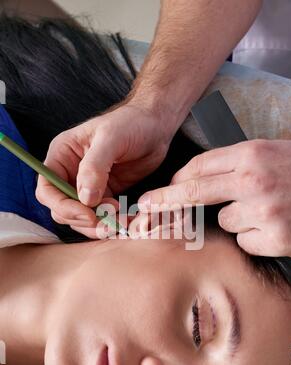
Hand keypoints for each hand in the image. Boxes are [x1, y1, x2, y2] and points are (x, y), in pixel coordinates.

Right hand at [35, 100, 171, 237]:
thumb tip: (85, 199)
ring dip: (98, 225)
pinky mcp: (105, 195)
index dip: (62, 206)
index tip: (87, 214)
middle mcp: (70, 173)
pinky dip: (111, 223)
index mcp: (62, 156)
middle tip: (109, 220)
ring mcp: (87, 187)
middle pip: (62, 209)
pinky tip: (127, 219)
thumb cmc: (130, 123)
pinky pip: (101, 217)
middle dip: (83, 219)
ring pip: (81, 218)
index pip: (47, 189)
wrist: (155, 126)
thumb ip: (94, 167)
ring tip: (121, 220)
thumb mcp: (111, 138)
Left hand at [138, 140, 290, 256]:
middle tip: (145, 207)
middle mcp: (253, 181)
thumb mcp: (271, 153)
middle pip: (195, 192)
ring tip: (266, 211)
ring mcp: (263, 211)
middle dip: (165, 201)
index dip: (176, 180)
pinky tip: (275, 227)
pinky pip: (245, 242)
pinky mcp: (274, 238)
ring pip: (225, 222)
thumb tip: (197, 179)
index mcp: (252, 154)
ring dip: (238, 220)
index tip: (159, 191)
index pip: (199, 167)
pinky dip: (255, 238)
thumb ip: (236, 163)